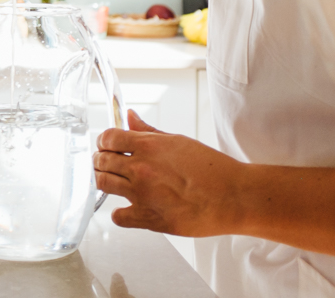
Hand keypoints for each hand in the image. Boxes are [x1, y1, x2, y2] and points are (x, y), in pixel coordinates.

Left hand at [94, 109, 243, 236]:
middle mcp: (141, 169)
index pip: (108, 138)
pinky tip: (128, 209)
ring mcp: (143, 194)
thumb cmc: (212, 169)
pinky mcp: (149, 218)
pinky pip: (118, 216)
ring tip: (113, 181)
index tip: (105, 145)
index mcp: (149, 146)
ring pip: (103, 185)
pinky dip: (119, 213)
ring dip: (104, 181)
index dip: (103, 141)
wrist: (234, 197)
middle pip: (101, 161)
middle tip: (105, 164)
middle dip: (100, 161)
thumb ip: (148, 131)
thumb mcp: (178, 141)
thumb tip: (130, 117)